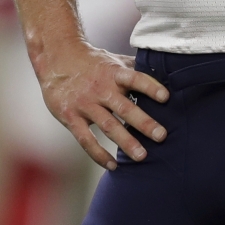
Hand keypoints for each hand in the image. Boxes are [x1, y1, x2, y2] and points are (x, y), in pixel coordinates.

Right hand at [35, 41, 169, 169]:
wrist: (58, 58)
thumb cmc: (93, 62)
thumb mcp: (114, 60)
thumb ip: (134, 69)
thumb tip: (162, 71)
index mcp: (114, 73)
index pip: (135, 78)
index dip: (150, 87)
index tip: (166, 98)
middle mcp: (101, 89)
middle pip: (125, 108)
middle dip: (144, 123)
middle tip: (162, 136)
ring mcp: (85, 104)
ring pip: (108, 126)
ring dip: (126, 142)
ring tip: (142, 156)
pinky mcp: (71, 117)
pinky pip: (86, 139)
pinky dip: (99, 154)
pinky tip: (113, 165)